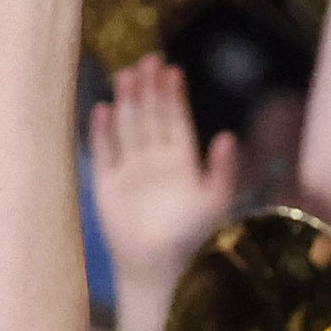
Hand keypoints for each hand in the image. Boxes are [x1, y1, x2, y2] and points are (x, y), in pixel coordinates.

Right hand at [90, 56, 237, 280]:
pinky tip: (103, 108)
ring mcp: (130, 172)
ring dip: (127, 102)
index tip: (172, 70)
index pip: (176, 119)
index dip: (174, 95)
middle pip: (151, 116)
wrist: (160, 270)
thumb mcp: (215, 202)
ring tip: (126, 75)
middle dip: (149, 89)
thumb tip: (227, 136)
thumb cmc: (192, 239)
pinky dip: (102, 131)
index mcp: (182, 162)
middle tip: (147, 61)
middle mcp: (155, 162)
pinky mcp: (107, 186)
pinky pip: (104, 152)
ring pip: (128, 127)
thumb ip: (222, 170)